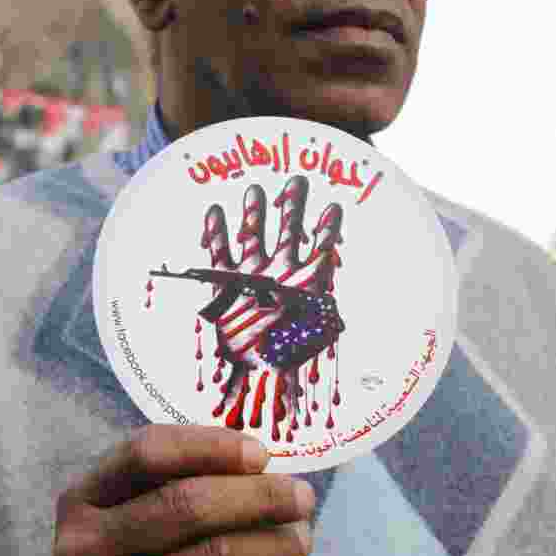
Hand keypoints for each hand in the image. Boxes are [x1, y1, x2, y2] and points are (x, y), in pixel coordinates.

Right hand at [53, 425, 314, 555]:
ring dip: (272, 545)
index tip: (262, 453)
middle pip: (188, 505)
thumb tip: (260, 462)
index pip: (147, 452)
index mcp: (84, 498)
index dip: (210, 446)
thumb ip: (176, 476)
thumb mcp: (127, 504)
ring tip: (301, 536)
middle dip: (258, 497)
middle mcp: (86, 546)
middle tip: (302, 496)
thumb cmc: (127, 544)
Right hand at [200, 176, 343, 437]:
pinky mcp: (227, 283)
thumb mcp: (315, 334)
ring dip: (255, 214)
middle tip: (298, 180)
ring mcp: (253, 275)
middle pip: (289, 231)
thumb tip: (337, 306)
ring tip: (256, 190)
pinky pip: (221, 253)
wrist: (253, 375)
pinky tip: (217, 210)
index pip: (322, 248)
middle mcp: (281, 273)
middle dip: (293, 206)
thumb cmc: (287, 356)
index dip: (328, 228)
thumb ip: (325, 315)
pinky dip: (218, 232)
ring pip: (255, 235)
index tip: (334, 207)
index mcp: (306, 282)